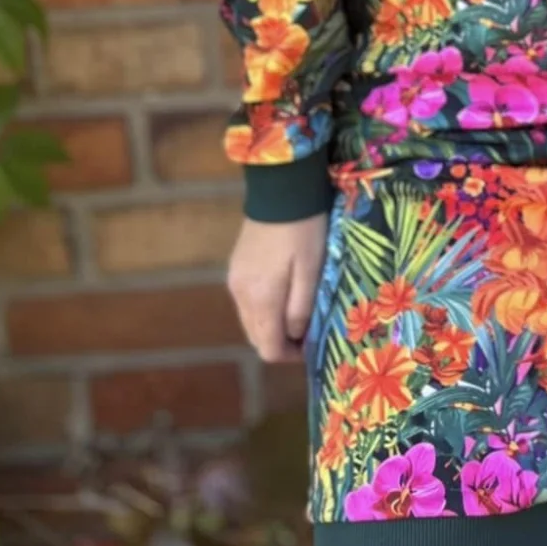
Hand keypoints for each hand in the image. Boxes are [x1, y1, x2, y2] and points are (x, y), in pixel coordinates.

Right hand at [227, 212, 327, 362]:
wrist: (280, 189)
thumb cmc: (303, 230)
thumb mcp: (312, 269)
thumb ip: (301, 307)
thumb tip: (296, 336)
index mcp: (261, 298)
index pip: (267, 347)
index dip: (288, 356)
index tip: (310, 348)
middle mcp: (241, 294)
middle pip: (256, 337)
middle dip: (279, 343)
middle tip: (306, 335)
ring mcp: (235, 281)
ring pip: (250, 321)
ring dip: (271, 326)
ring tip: (297, 316)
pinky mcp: (235, 268)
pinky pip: (246, 303)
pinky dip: (262, 309)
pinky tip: (281, 297)